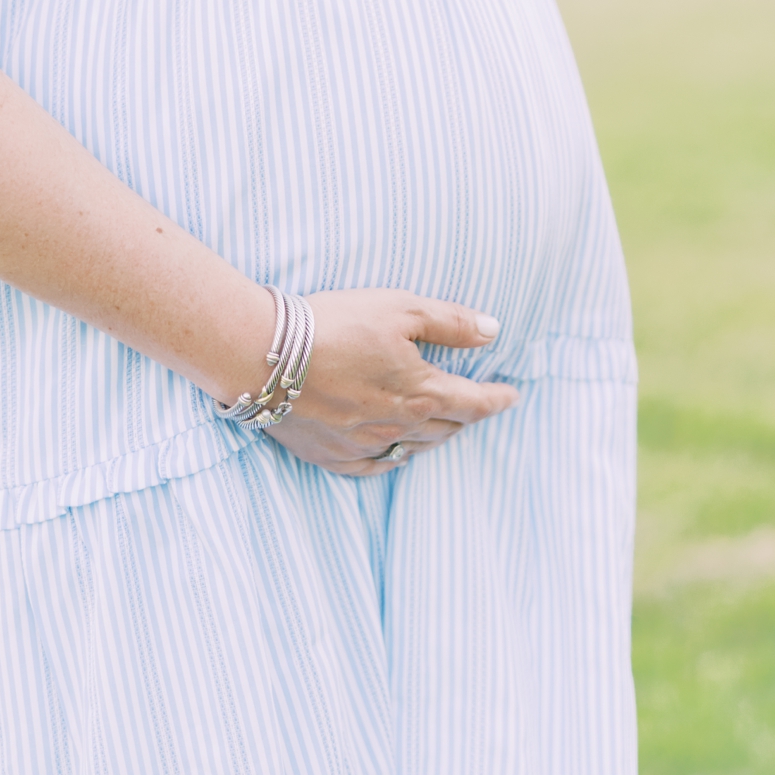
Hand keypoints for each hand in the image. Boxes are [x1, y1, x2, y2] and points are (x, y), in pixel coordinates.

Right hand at [263, 289, 517, 476]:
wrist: (262, 354)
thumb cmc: (333, 324)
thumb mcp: (400, 308)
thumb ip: (450, 322)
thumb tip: (493, 331)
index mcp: (421, 393)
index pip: (474, 402)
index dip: (497, 399)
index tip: (511, 395)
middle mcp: (397, 427)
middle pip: (446, 429)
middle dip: (466, 416)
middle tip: (476, 405)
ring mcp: (362, 446)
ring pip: (412, 449)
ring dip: (434, 437)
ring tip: (442, 425)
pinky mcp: (330, 455)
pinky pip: (373, 467)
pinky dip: (392, 459)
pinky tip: (394, 452)